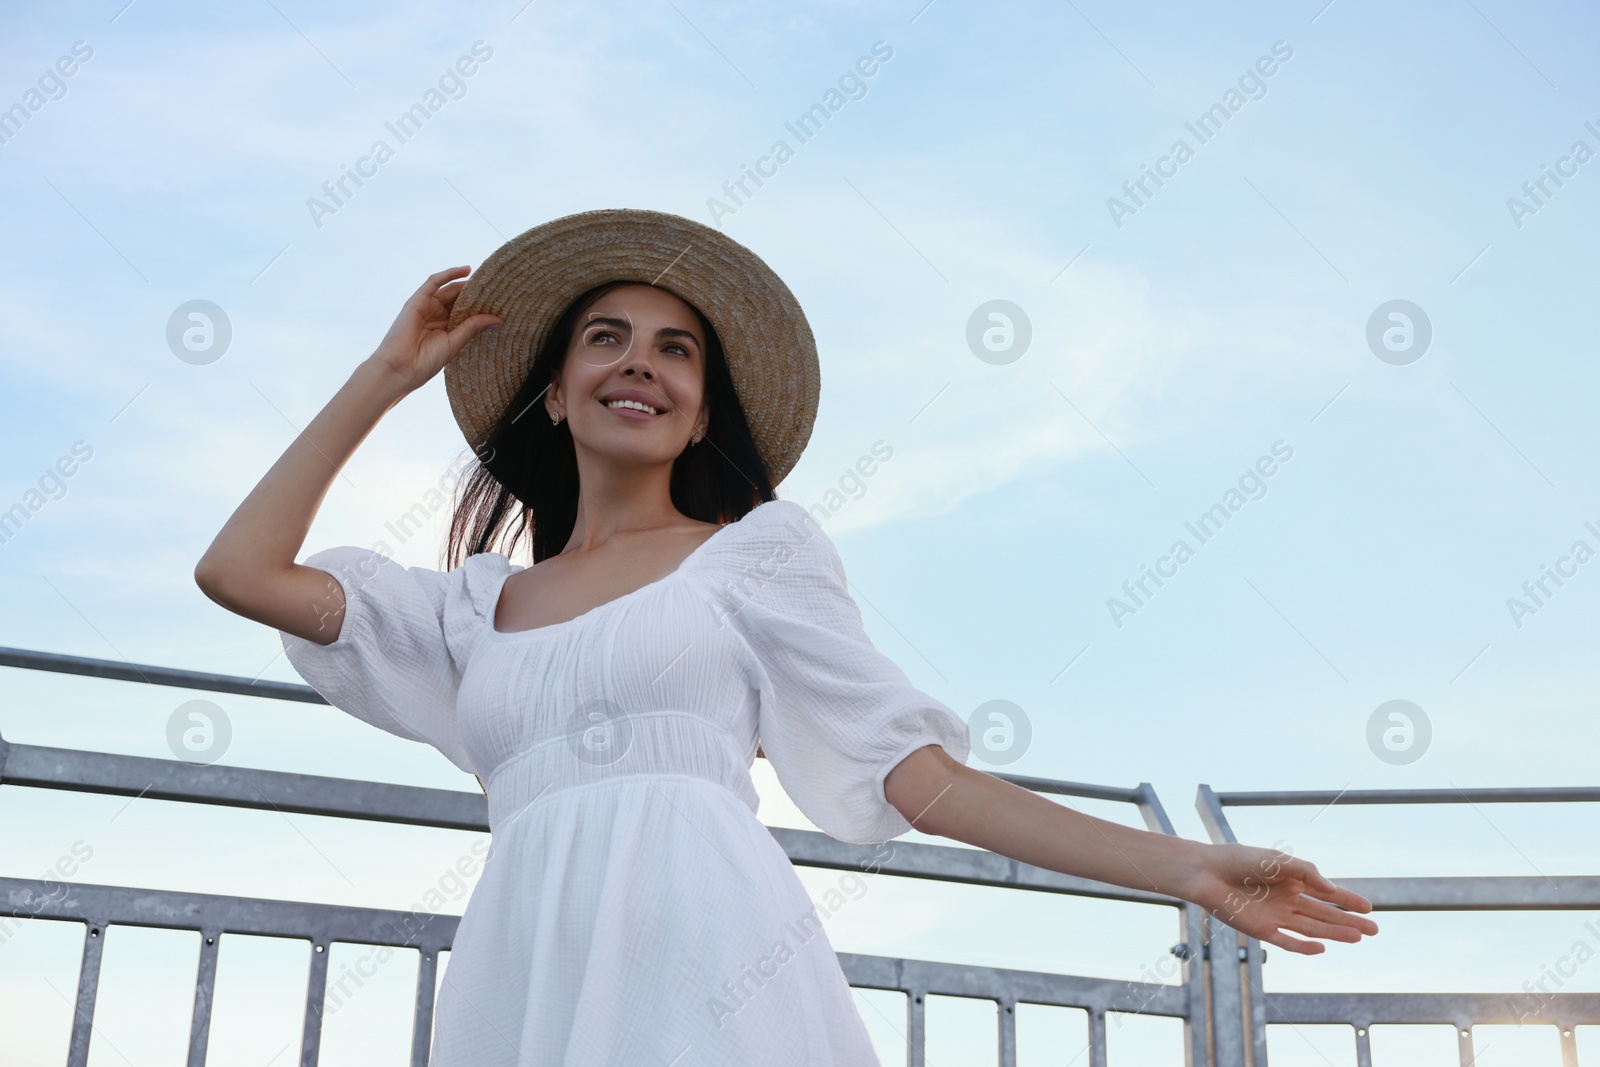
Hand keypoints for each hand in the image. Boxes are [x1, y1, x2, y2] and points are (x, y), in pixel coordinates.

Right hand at [367, 266, 502, 393]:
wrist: (400, 369)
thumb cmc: (425, 362)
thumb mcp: (455, 343)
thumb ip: (473, 327)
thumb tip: (498, 319)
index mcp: (446, 328)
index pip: (466, 311)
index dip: (482, 306)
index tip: (502, 303)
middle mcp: (437, 315)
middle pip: (459, 298)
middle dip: (477, 294)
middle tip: (498, 289)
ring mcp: (427, 306)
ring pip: (450, 289)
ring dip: (467, 284)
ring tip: (487, 280)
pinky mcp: (417, 300)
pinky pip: (434, 282)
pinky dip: (449, 274)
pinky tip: (467, 270)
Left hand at [1182, 842, 1378, 954]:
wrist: (1207, 871)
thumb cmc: (1240, 860)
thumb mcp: (1278, 859)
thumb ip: (1307, 872)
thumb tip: (1332, 889)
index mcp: (1292, 880)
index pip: (1325, 893)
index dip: (1347, 900)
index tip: (1369, 907)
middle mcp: (1287, 899)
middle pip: (1324, 914)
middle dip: (1349, 921)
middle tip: (1374, 930)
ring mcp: (1275, 915)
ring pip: (1311, 928)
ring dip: (1334, 933)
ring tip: (1358, 938)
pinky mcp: (1261, 929)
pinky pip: (1287, 941)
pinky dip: (1304, 946)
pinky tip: (1323, 948)